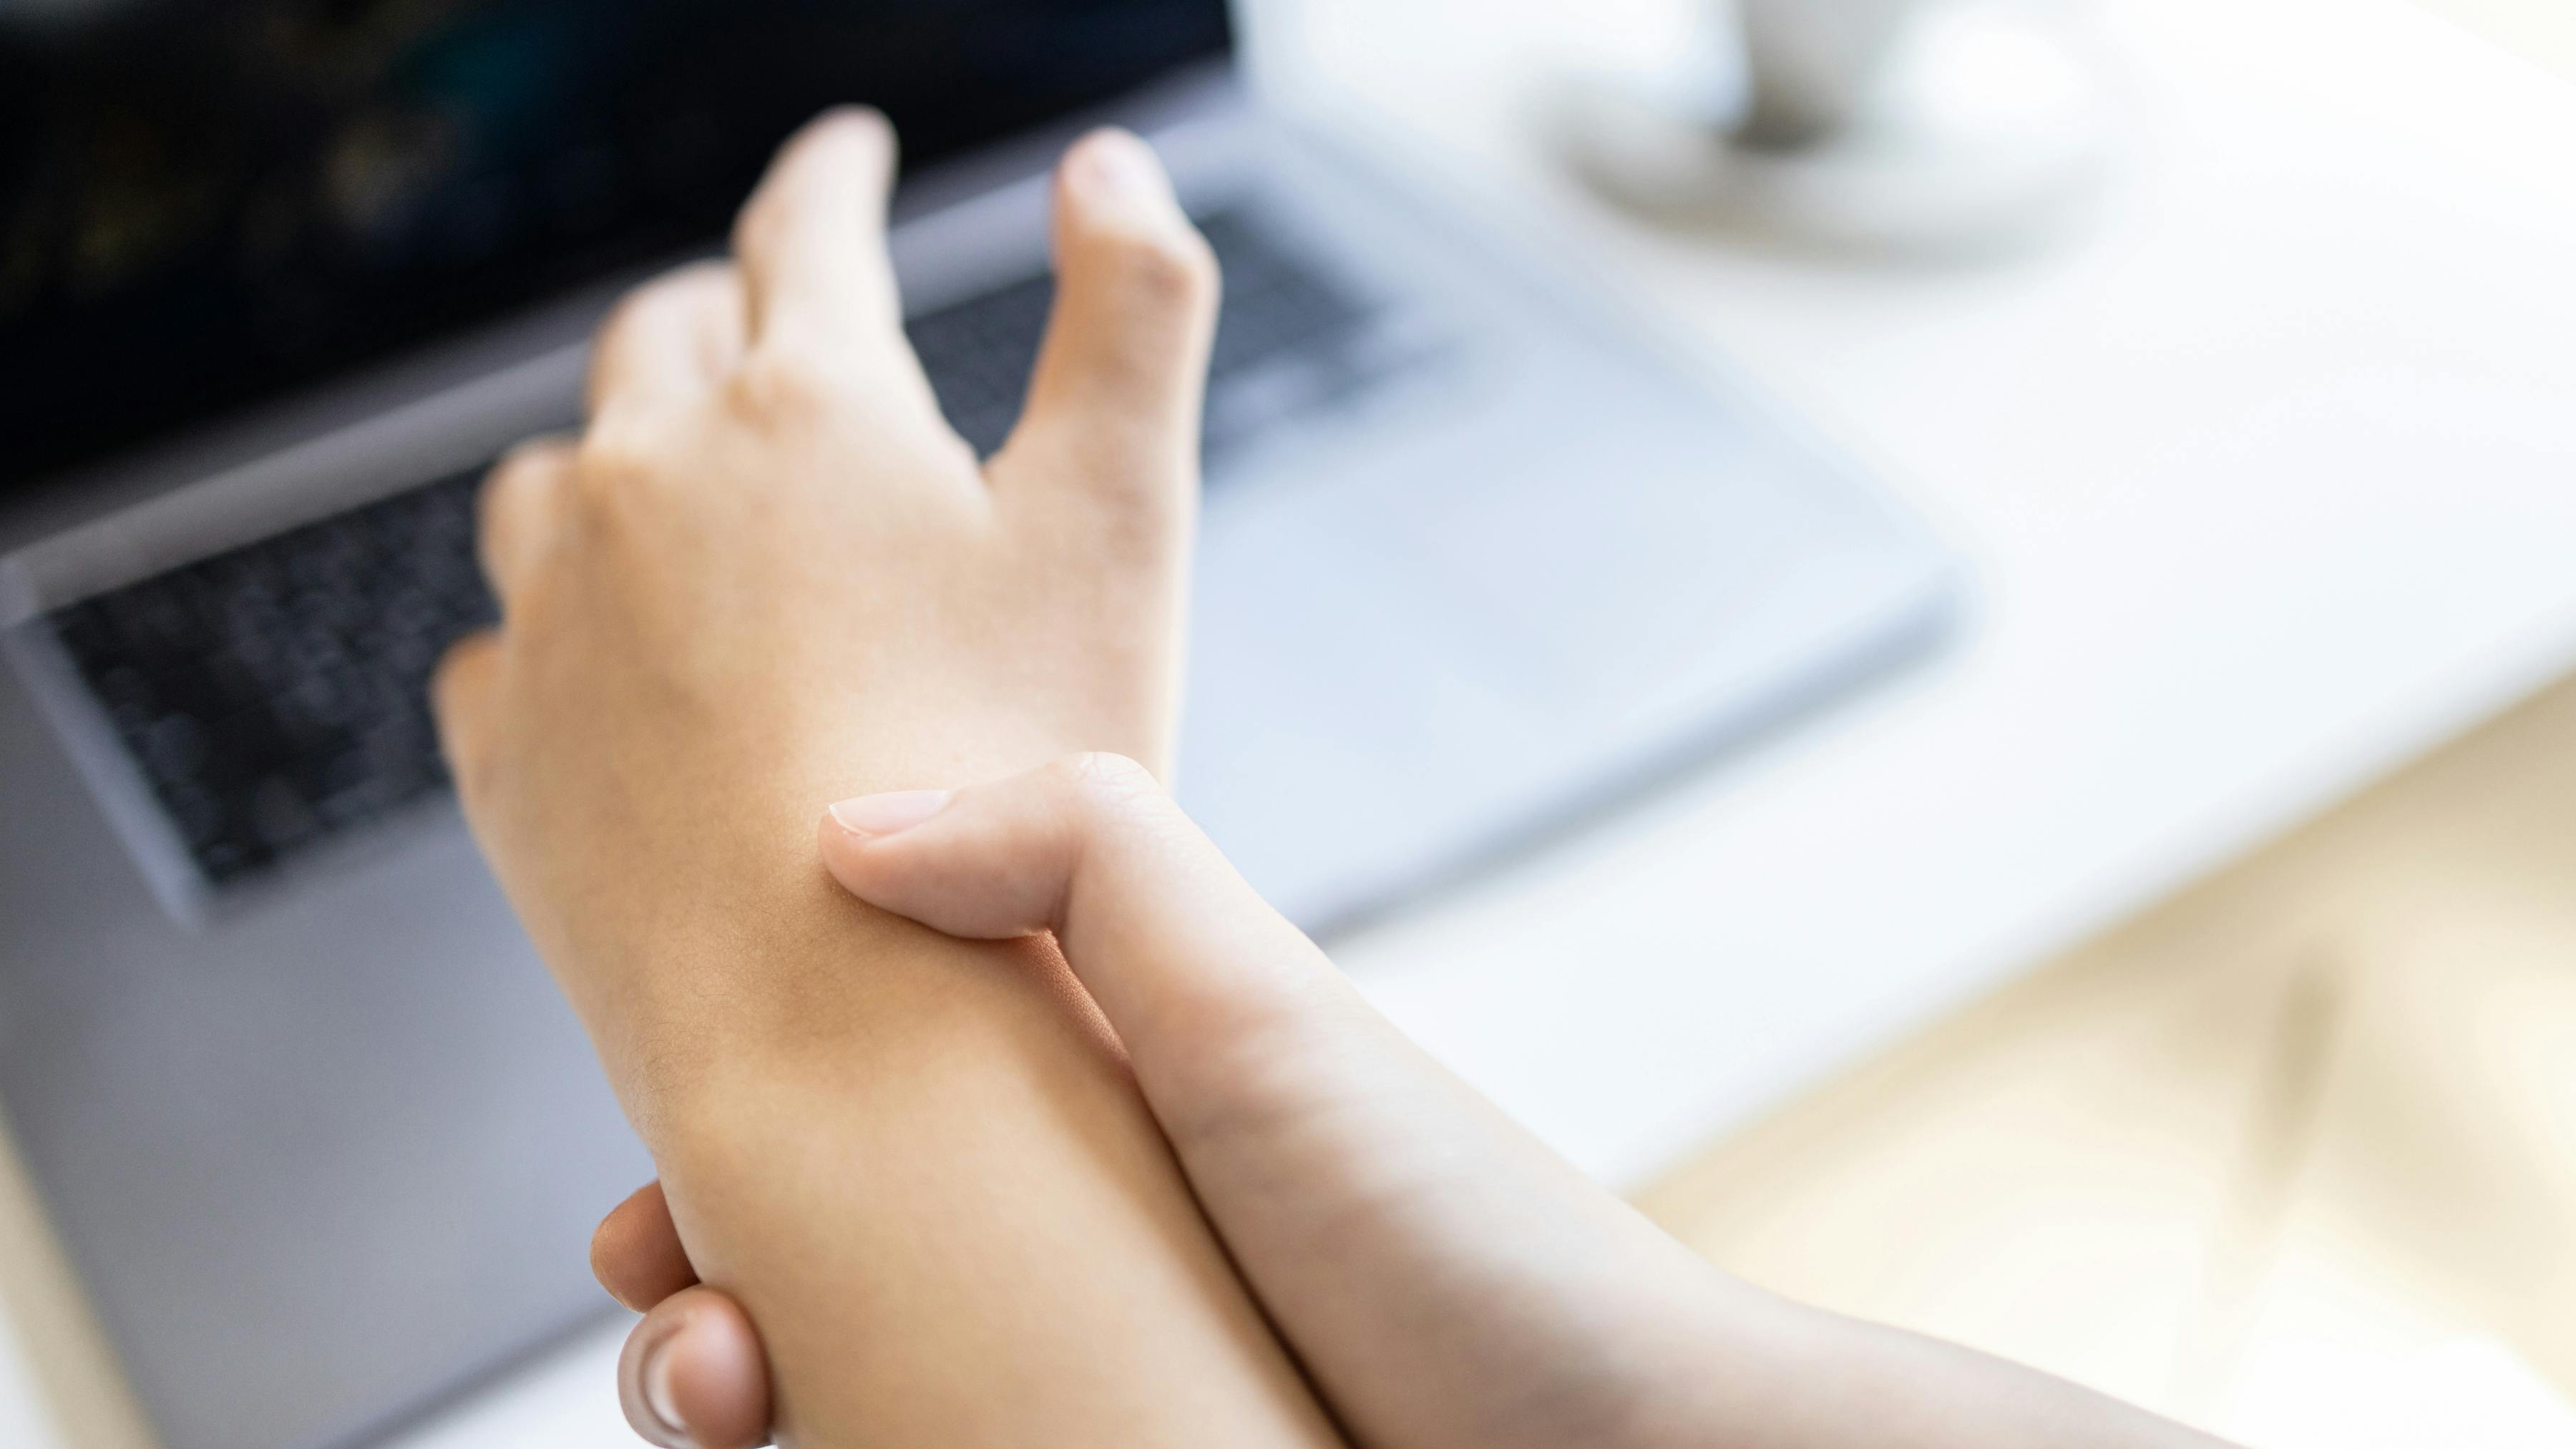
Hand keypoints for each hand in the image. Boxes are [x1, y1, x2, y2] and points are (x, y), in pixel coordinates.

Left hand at [439, 114, 1338, 1445]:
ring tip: (674, 483)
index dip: (836, 170)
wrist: (852, 1028)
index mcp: (809, 404)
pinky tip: (605, 657)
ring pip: (560, 473)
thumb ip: (1139, 310)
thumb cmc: (1008, 774)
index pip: (809, 227)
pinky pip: (502, 639)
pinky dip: (557, 617)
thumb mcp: (1124, 522)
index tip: (845, 151)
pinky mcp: (507, 751)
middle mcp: (650, 477)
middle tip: (771, 312)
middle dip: (727, 305)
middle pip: (666, 335)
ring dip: (621, 451)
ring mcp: (557, 614)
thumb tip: (1107, 158)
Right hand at [594, 755, 2241, 1448]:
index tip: (652, 1201)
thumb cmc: (1468, 1238)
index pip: (846, 1112)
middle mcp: (1066, 1256)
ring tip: (727, 1405)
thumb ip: (1079, 858)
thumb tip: (843, 825)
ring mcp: (1074, 1386)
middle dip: (689, 1312)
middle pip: (806, 1277)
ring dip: (720, 1406)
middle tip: (688, 1334)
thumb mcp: (1263, 1008)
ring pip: (834, 1398)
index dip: (722, 1151)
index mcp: (1088, 1112)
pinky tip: (799, 1448)